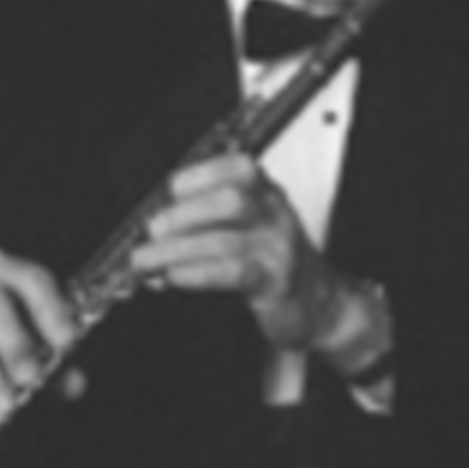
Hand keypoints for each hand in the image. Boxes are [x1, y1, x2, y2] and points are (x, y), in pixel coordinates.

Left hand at [131, 153, 338, 348]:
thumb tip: (159, 221)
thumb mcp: (251, 224)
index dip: (199, 175)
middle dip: (185, 213)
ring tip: (148, 259)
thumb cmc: (274, 258)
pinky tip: (177, 275)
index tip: (171, 190)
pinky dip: (198, 273)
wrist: (320, 299)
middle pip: (231, 200)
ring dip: (178, 249)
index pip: (237, 168)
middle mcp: (275, 213)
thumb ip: (211, 216)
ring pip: (226, 241)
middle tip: (154, 229)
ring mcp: (278, 247)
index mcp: (266, 191)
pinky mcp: (276, 282)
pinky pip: (235, 272)